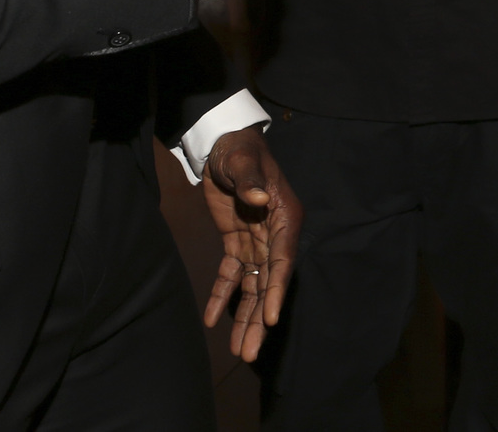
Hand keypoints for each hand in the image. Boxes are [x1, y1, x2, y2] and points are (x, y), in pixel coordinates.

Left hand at [201, 126, 300, 360]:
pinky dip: (222, 297)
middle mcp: (275, 236)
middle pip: (268, 284)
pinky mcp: (237, 243)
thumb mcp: (243, 162)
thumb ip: (250, 181)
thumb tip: (259, 199)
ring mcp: (256, 242)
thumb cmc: (239, 150)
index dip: (277, 291)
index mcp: (284, 218)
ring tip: (239, 351)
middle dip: (260, 319)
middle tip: (250, 353)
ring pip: (252, 287)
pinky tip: (212, 320)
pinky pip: (231, 276)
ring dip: (245, 317)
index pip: (282, 261)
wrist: (224, 144)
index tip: (272, 319)